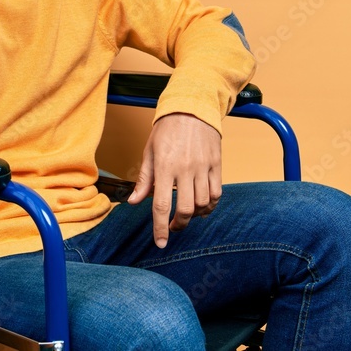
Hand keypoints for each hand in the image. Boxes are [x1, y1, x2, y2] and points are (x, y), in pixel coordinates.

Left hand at [127, 113, 221, 247]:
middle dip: (178, 225)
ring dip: (194, 215)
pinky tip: (202, 206)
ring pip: (202, 203)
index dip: (160, 227)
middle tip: (173, 227)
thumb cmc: (167, 129)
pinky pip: (216, 193)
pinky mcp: (216, 164)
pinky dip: (210, 205)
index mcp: (164, 166)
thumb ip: (144, 179)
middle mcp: (184, 168)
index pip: (161, 204)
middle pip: (184, 209)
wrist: (191, 108)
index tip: (160, 242)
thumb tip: (133, 201)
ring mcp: (203, 167)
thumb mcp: (149, 152)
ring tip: (186, 213)